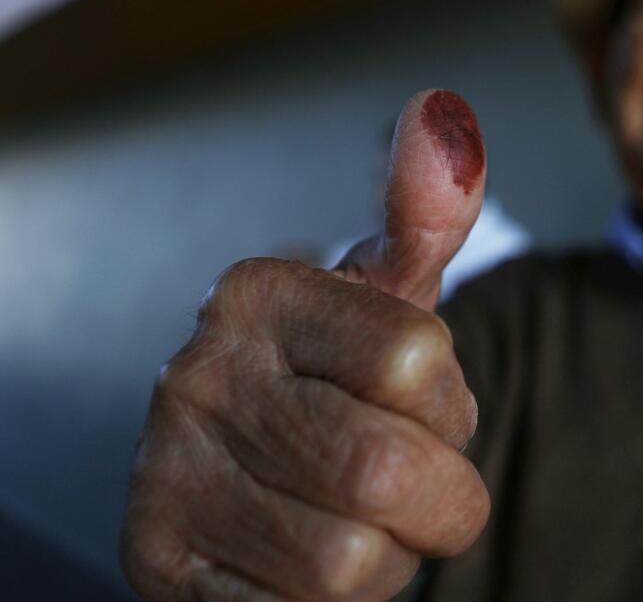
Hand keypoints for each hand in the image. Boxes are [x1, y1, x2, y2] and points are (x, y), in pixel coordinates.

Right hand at [120, 90, 490, 600]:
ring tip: (351, 521)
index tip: (417, 407)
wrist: (249, 476)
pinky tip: (305, 557)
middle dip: (434, 498)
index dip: (449, 408)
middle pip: (390, 472)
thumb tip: (446, 119)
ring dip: (387, 557)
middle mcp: (195, 376)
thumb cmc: (338, 386)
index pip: (419, 361)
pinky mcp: (158, 565)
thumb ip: (425, 224)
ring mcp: (165, 475)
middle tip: (404, 483)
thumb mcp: (386, 304)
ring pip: (352, 563)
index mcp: (258, 294)